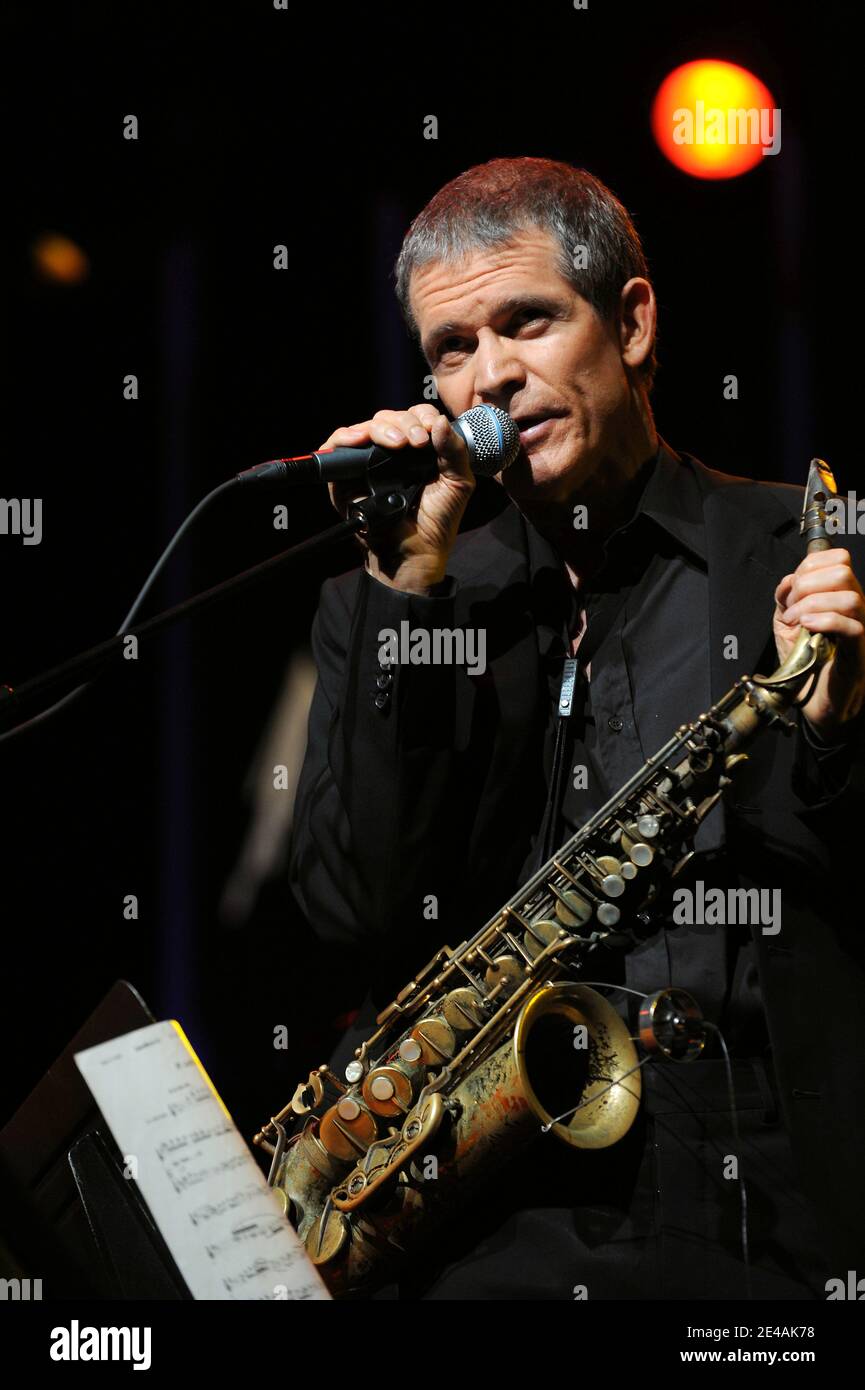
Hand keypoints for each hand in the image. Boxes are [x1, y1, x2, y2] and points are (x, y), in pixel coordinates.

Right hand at [319, 405, 474, 594]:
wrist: (415, 551)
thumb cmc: (437, 520)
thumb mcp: (458, 482)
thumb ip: (455, 450)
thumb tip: (441, 421)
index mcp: (418, 449)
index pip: (416, 416)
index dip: (423, 416)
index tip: (431, 430)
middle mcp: (392, 451)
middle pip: (391, 417)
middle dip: (405, 423)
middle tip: (416, 442)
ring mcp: (368, 461)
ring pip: (367, 426)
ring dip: (382, 428)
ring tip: (397, 444)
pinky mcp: (346, 475)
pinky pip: (338, 445)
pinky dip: (346, 437)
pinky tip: (359, 439)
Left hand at [773, 548, 864, 738]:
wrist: (813, 698)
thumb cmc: (805, 661)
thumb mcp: (786, 623)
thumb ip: (785, 598)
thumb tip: (788, 580)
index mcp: (839, 595)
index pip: (838, 559)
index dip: (810, 566)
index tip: (791, 589)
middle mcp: (854, 608)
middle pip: (844, 571)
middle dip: (808, 583)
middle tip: (791, 606)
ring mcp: (859, 628)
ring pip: (850, 598)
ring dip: (812, 604)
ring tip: (795, 621)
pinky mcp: (857, 653)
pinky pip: (852, 627)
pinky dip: (824, 621)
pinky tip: (806, 627)